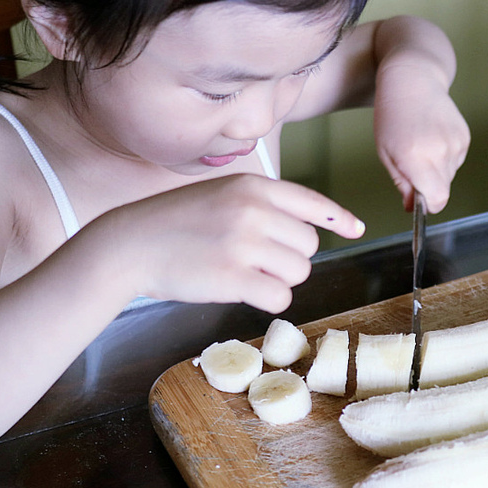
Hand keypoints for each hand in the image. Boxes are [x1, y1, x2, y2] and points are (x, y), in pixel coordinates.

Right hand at [110, 174, 364, 312]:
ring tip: (245, 272)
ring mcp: (244, 244)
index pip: (311, 202)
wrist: (131, 243)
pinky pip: (280, 298)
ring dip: (279, 280)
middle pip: (308, 245)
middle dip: (290, 257)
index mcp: (252, 187)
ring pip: (298, 273)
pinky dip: (268, 300)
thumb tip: (313, 227)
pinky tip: (242, 290)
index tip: (356, 228)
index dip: (338, 217)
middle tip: (257, 259)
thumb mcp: (221, 195)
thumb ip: (262, 204)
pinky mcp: (233, 278)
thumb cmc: (175, 222)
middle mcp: (253, 211)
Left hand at [373, 67, 469, 213]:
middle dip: (428, 186)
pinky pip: (456, 161)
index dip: (428, 205)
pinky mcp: (465, 137)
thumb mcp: (386, 153)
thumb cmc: (392, 116)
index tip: (419, 203)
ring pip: (449, 175)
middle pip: (442, 190)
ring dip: (436, 170)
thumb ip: (402, 183)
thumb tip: (412, 207)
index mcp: (416, 158)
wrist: (413, 81)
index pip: (436, 199)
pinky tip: (432, 139)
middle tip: (412, 165)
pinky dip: (445, 157)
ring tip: (421, 146)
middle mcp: (440, 152)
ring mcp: (456, 144)